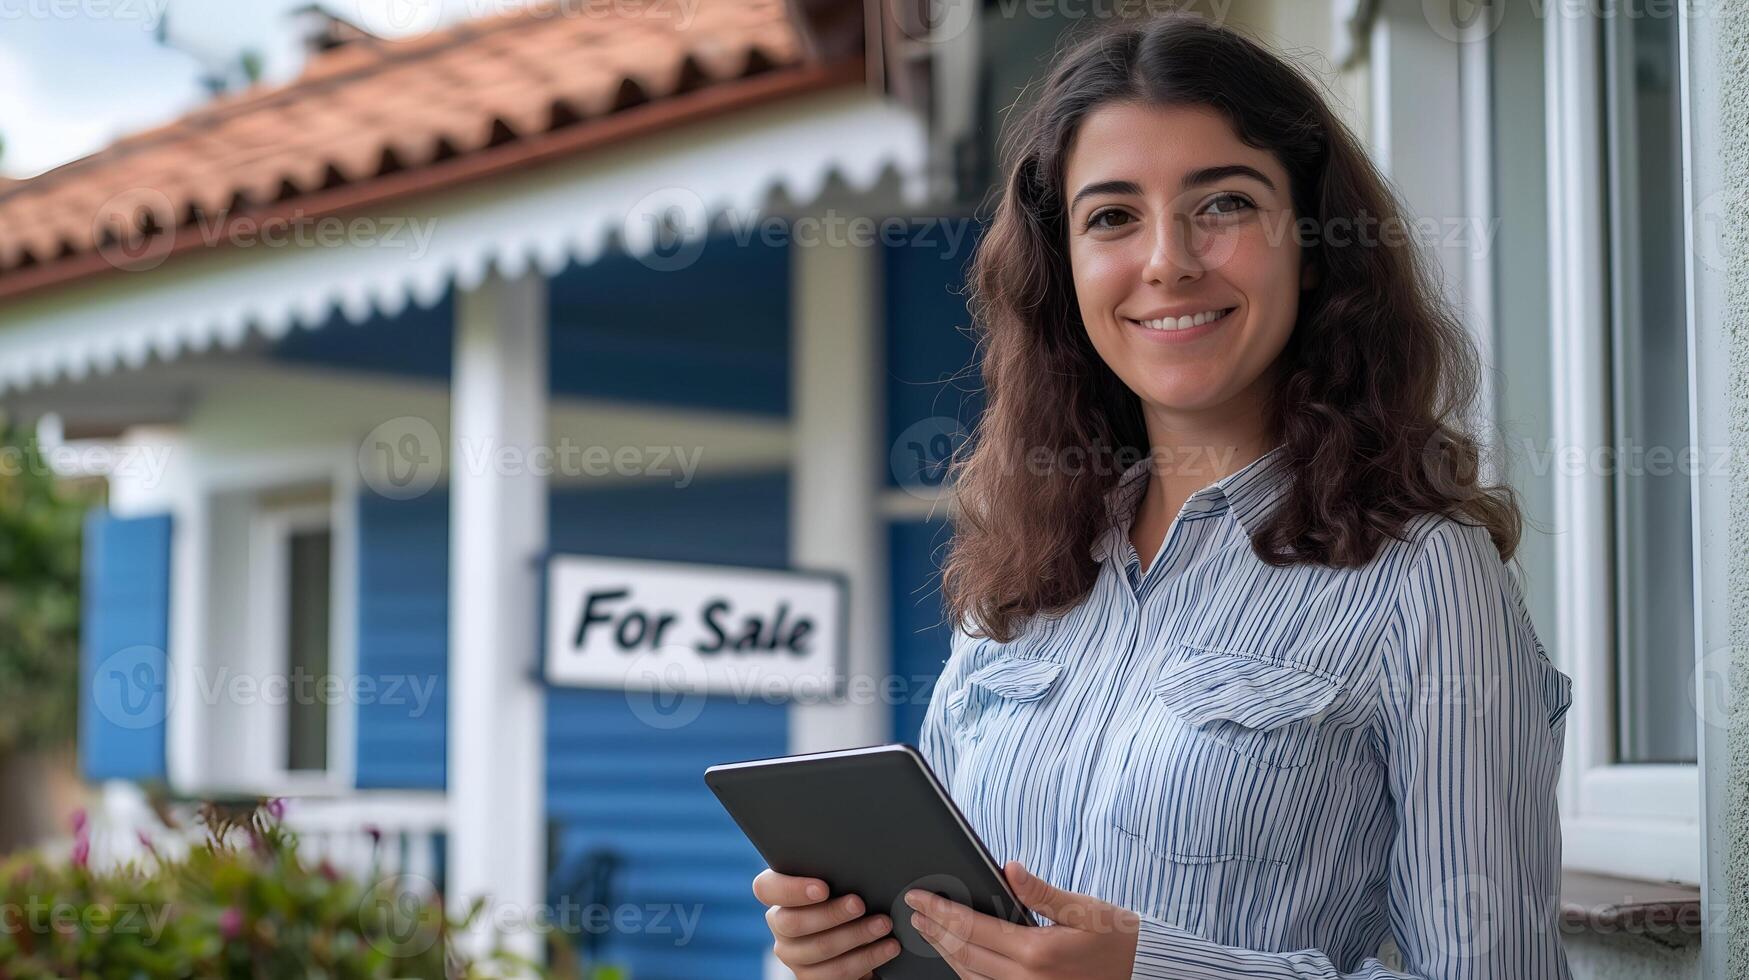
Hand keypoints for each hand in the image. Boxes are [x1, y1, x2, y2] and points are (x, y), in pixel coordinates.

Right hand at [752, 867, 901, 978]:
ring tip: (883, 924)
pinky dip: (868, 957)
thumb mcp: (838, 880)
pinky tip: (887, 947)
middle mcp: (780, 926)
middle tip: (860, 904)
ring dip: (857, 935)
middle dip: (831, 913)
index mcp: (778, 895)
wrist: (857, 935)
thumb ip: (835, 872)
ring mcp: (793, 955)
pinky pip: (837, 972)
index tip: (823, 888)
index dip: (792, 889)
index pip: (766, 889)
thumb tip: (857, 862)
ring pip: (820, 948)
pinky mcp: (811, 977)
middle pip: (794, 923)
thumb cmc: (846, 894)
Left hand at [903, 861, 1140, 978]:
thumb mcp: (1082, 908)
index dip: (940, 912)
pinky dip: (968, 974)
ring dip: (947, 954)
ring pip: (971, 978)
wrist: (1142, 974)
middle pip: (965, 954)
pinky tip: (959, 957)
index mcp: (1037, 951)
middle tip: (914, 913)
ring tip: (930, 932)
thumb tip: (1008, 868)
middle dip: (936, 931)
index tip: (917, 899)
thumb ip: (1040, 891)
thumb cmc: (1115, 937)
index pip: (973, 928)